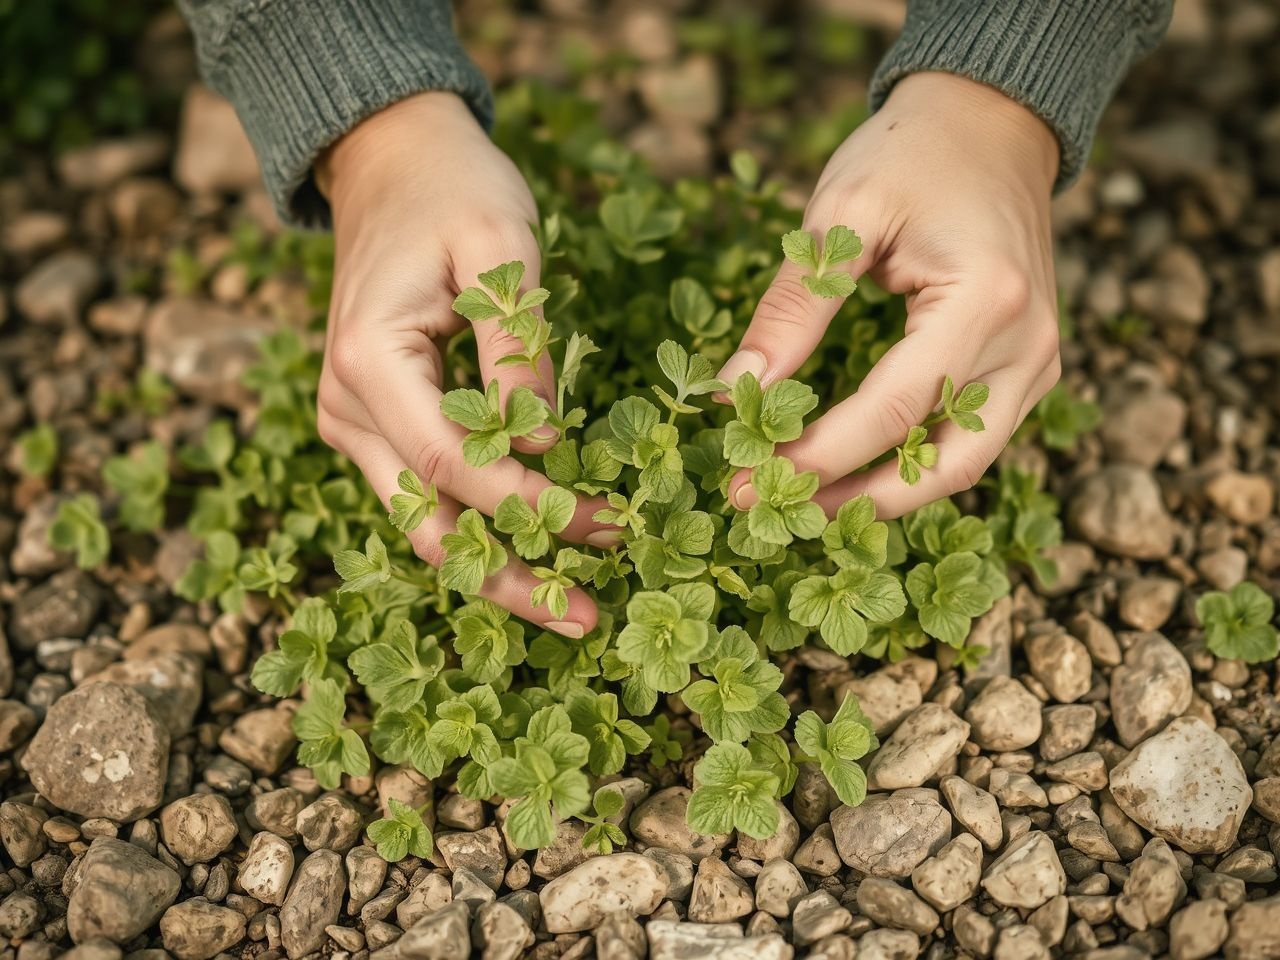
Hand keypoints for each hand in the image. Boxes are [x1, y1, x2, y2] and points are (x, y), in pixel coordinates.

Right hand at [315, 92, 614, 637]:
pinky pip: (427, 494)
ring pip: (423, 523)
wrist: (393, 160)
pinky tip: (540, 549)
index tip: (608, 524)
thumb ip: (520, 349)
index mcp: (369, 359)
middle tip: (587, 618)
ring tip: (573, 601)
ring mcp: (354, 422)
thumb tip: (544, 446)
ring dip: (498, 564)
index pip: (451, 463)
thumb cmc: (452, 188)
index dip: (530, 504)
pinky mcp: (378, 424)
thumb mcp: (502, 244)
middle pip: (427, 522)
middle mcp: (347, 406)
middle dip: (510, 578)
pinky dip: (483, 526)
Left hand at [720, 73, 1061, 517]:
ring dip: (883, 496)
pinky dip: (911, 464)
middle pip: (941, 462)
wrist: (990, 120)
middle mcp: (1028, 343)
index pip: (893, 409)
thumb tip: (731, 390)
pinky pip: (971, 438)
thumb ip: (791, 308)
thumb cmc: (912, 154)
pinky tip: (851, 475)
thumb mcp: (840, 215)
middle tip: (769, 510)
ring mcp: (1038, 360)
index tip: (747, 478)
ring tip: (802, 505)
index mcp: (985, 299)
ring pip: (963, 465)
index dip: (818, 456)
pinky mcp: (1028, 367)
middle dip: (850, 499)